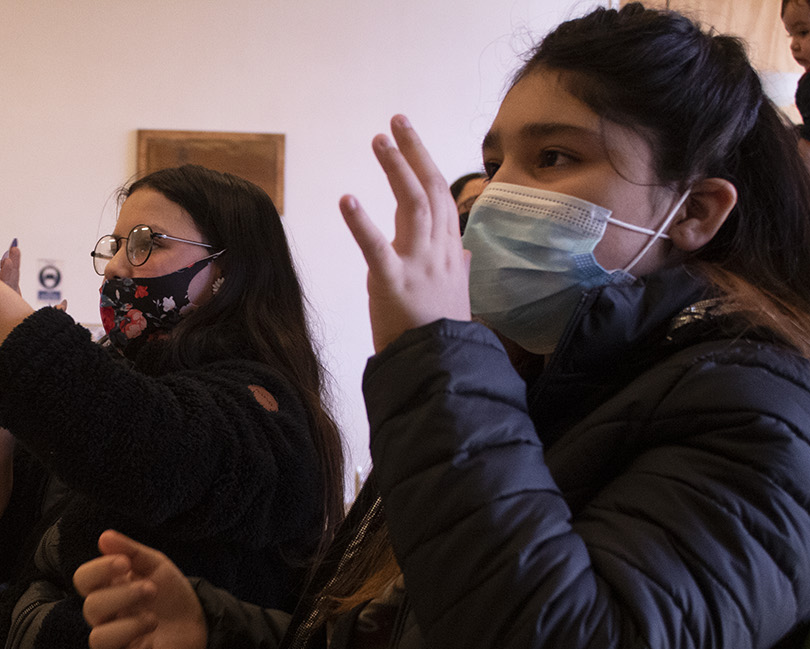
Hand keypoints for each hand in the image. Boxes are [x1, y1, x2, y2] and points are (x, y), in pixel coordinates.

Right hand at [74, 530, 207, 648]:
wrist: (199, 623)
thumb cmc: (169, 594)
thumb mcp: (155, 566)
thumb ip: (131, 551)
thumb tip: (104, 536)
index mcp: (106, 590)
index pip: (83, 580)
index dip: (97, 571)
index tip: (123, 563)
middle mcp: (105, 619)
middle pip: (91, 608)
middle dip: (121, 596)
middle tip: (151, 590)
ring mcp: (116, 646)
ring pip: (98, 641)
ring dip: (127, 626)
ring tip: (153, 619)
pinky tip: (150, 644)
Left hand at [339, 115, 470, 351]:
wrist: (441, 368)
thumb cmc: (441, 333)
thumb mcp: (456, 294)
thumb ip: (457, 267)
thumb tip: (463, 249)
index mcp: (450, 251)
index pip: (442, 196)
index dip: (426, 163)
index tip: (410, 136)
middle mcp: (439, 251)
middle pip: (431, 189)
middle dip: (414, 151)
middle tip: (396, 120)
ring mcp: (418, 266)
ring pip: (412, 204)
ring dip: (396, 169)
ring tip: (379, 140)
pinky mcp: (393, 284)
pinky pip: (376, 248)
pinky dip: (360, 222)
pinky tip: (346, 199)